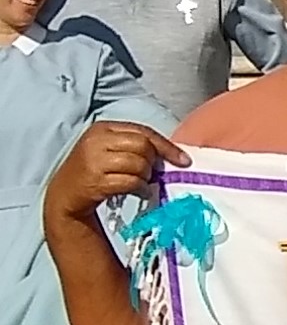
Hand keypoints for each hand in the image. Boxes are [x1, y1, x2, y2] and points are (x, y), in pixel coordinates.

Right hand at [42, 122, 189, 224]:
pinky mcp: (96, 180)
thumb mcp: (109, 150)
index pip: (143, 131)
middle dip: (153, 162)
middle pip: (143, 146)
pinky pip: (132, 182)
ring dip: (146, 177)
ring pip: (140, 164)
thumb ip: (134, 146)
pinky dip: (140, 188)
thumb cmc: (94, 172)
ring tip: (140, 183)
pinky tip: (137, 191)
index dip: (166, 146)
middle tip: (151, 173)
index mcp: (102, 128)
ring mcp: (94, 160)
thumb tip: (171, 154)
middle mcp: (96, 140)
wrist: (65, 195)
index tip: (183, 160)